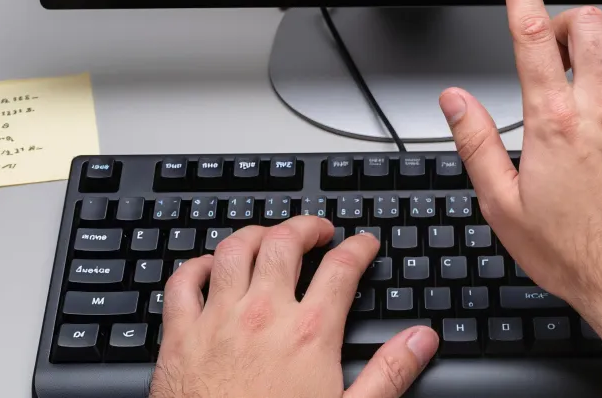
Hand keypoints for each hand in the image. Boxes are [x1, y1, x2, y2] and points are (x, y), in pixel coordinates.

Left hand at [151, 216, 438, 397]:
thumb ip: (389, 373)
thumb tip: (421, 340)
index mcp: (309, 333)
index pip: (341, 267)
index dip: (358, 247)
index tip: (364, 244)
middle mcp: (262, 315)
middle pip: (284, 242)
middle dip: (306, 227)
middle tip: (319, 231)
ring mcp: (217, 321)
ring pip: (233, 250)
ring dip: (254, 234)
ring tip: (269, 236)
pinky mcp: (180, 337)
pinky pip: (183, 281)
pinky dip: (197, 264)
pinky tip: (209, 266)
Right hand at [438, 0, 601, 339]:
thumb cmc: (573, 251)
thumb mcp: (502, 204)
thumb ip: (477, 143)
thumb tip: (456, 100)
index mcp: (553, 121)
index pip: (530, 35)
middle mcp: (601, 107)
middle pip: (587, 23)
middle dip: (565, 23)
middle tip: (554, 50)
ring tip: (597, 61)